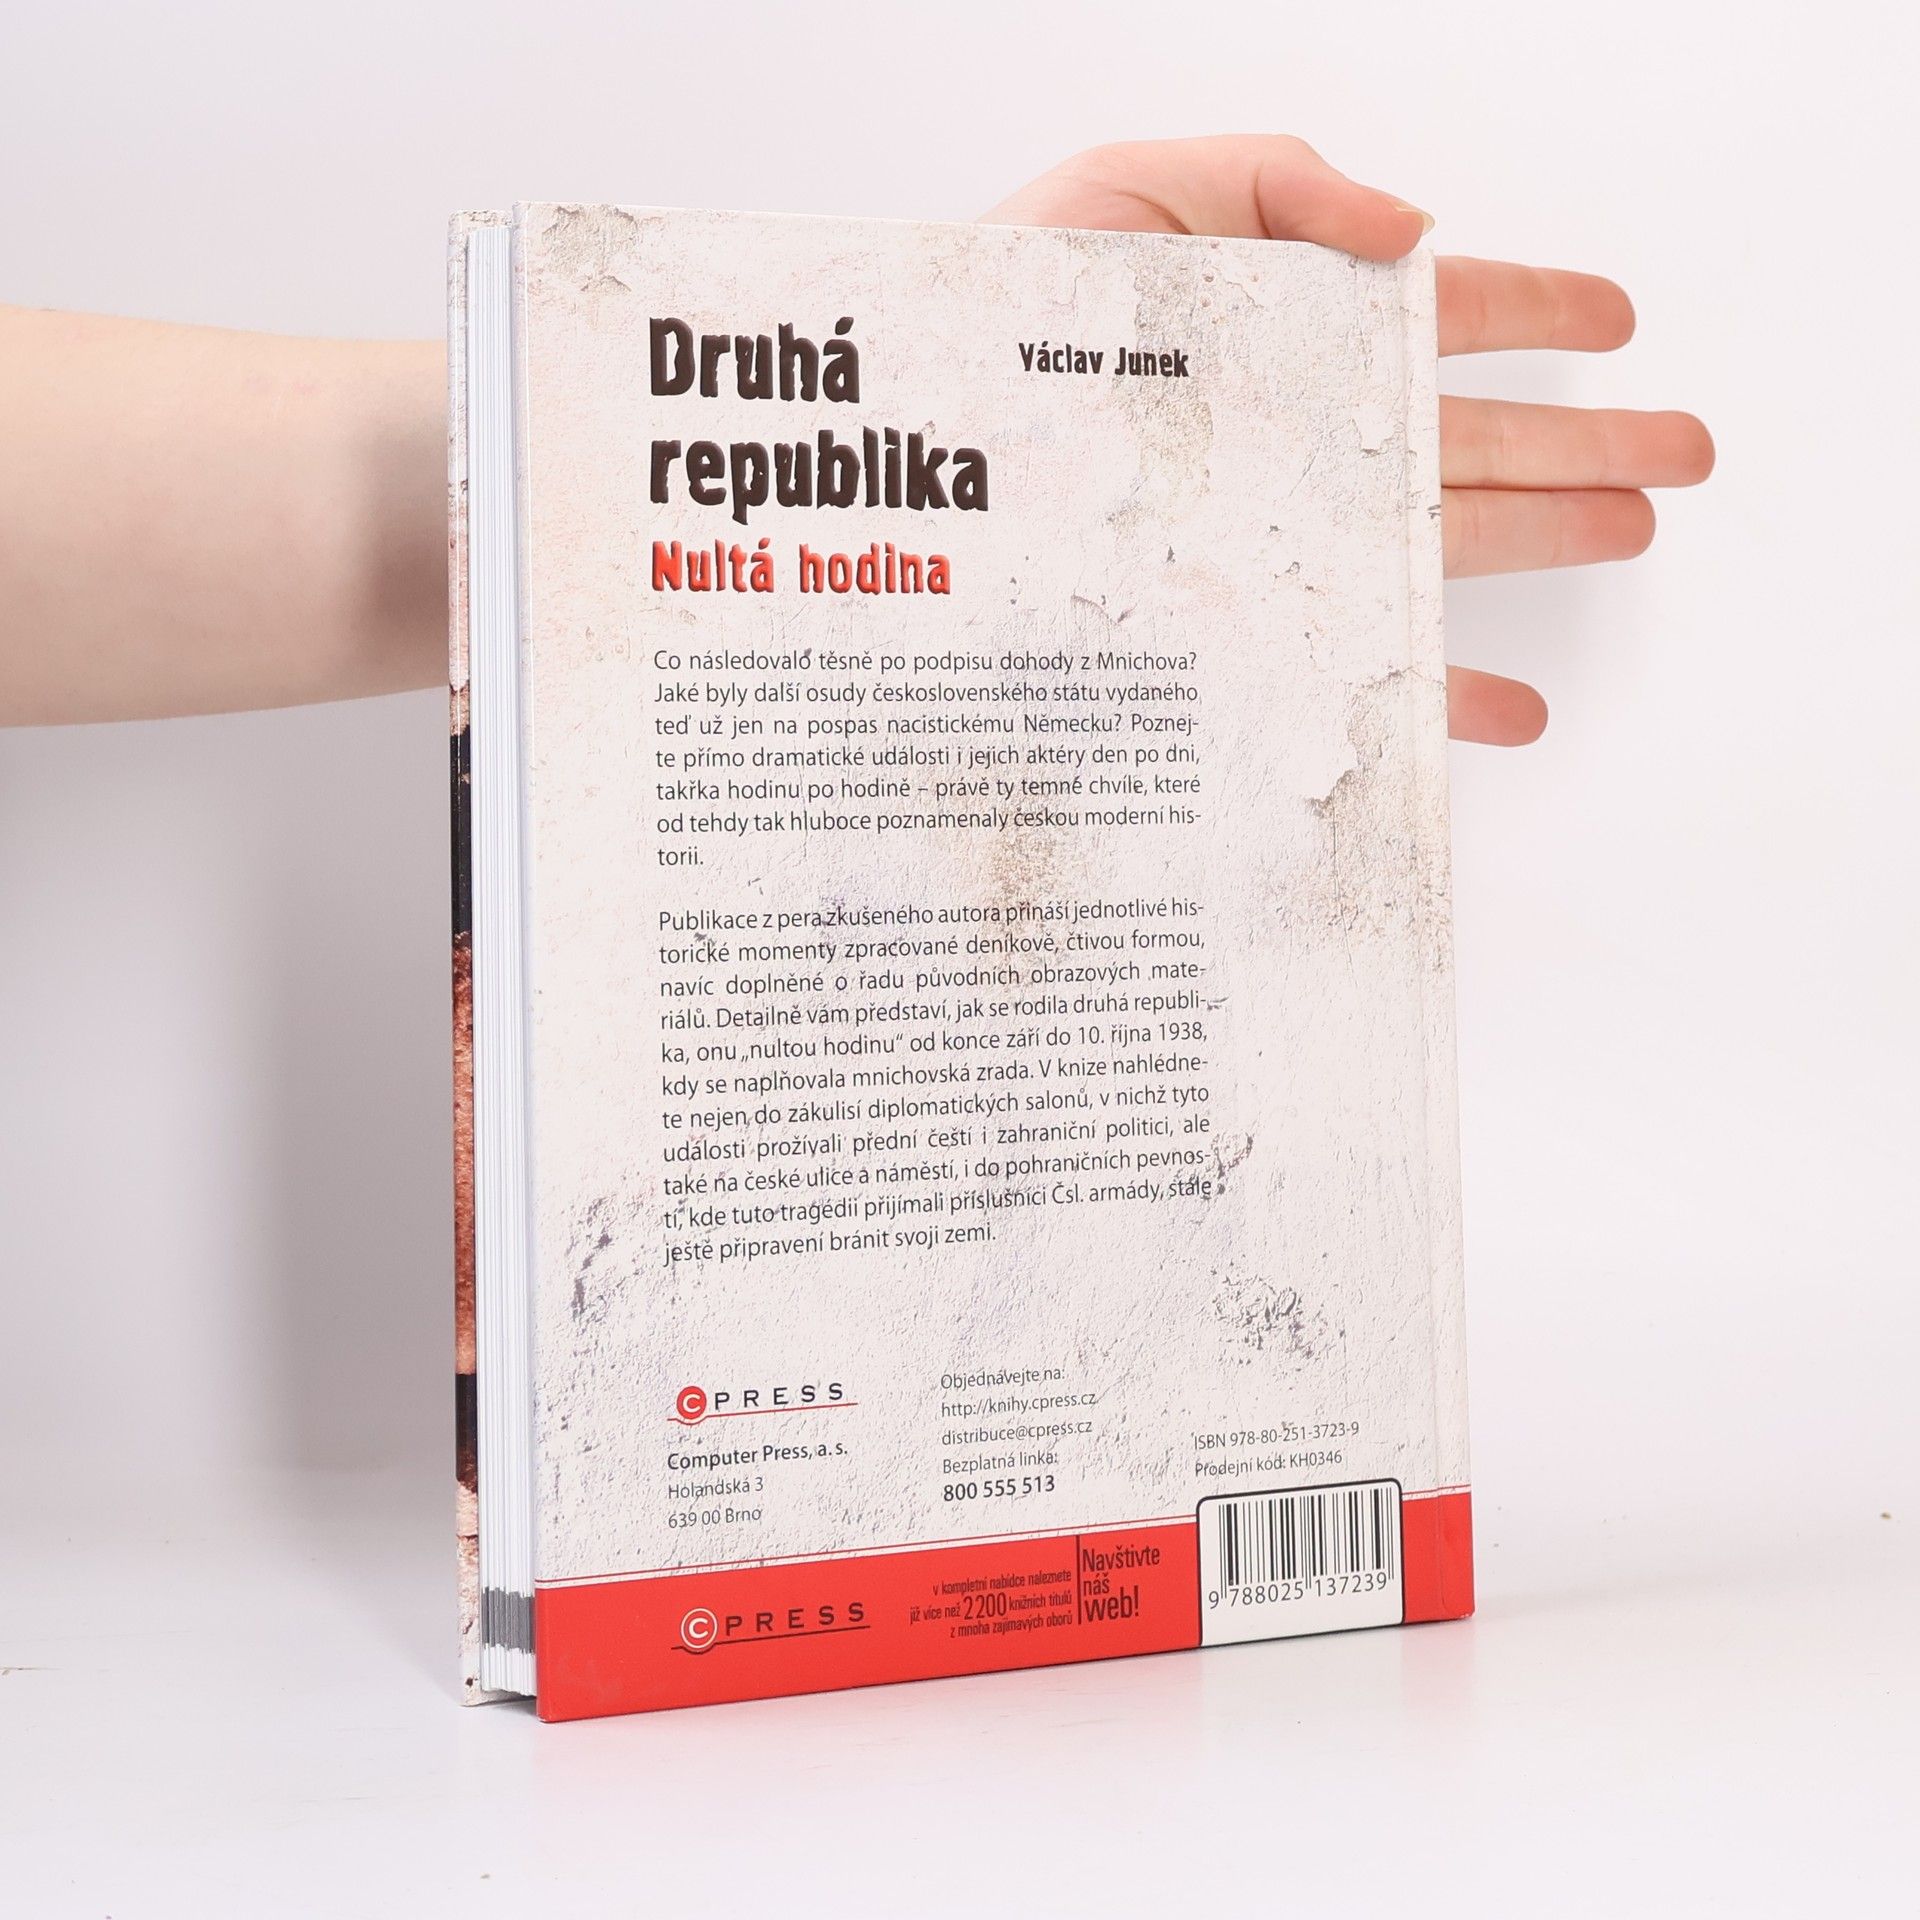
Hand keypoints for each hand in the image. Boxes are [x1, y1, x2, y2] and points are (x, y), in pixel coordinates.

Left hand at [984, 136, 1713, 744]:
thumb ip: (1276, 184)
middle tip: (1678, 455)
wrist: (910, 445)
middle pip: (1469, 437)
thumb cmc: (1000, 314)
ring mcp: (1274, 539)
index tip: (1618, 322)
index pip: (1441, 316)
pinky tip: (1501, 705)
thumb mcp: (1130, 193)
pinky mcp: (1236, 631)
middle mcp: (1294, 442)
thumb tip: (1414, 228)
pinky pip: (1354, 670)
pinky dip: (1438, 694)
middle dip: (1582, 442)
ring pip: (1438, 542)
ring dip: (1542, 539)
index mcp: (1285, 331)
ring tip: (1629, 533)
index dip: (1537, 312)